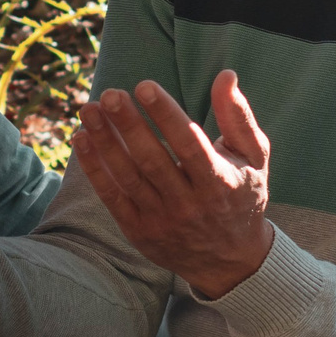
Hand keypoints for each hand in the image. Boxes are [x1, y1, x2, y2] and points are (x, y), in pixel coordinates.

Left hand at [71, 70, 272, 299]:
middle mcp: (189, 204)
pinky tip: (81, 139)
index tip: (144, 86)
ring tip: (88, 110)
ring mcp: (161, 220)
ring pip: (127, 177)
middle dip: (128, 125)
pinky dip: (94, 169)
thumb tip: (225, 75)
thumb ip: (238, 116)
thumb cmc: (242, 195)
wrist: (229, 261)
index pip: (188, 145)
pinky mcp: (139, 231)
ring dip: (104, 143)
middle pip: (152, 160)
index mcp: (220, 182)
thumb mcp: (254, 157)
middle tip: (109, 94)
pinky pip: (112, 197)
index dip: (165, 115)